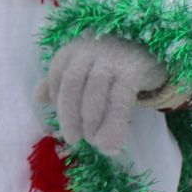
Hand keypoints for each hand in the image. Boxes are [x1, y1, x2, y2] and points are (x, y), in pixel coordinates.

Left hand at [35, 34, 169, 154]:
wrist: (153, 51)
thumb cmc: (113, 62)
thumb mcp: (85, 68)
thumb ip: (61, 81)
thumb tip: (38, 97)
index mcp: (74, 49)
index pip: (58, 76)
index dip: (59, 104)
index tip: (67, 126)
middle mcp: (91, 48)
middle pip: (73, 82)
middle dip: (70, 114)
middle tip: (74, 139)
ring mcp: (113, 56)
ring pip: (96, 91)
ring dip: (92, 121)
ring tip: (96, 143)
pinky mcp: (134, 68)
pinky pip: (121, 98)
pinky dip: (114, 123)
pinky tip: (112, 143)